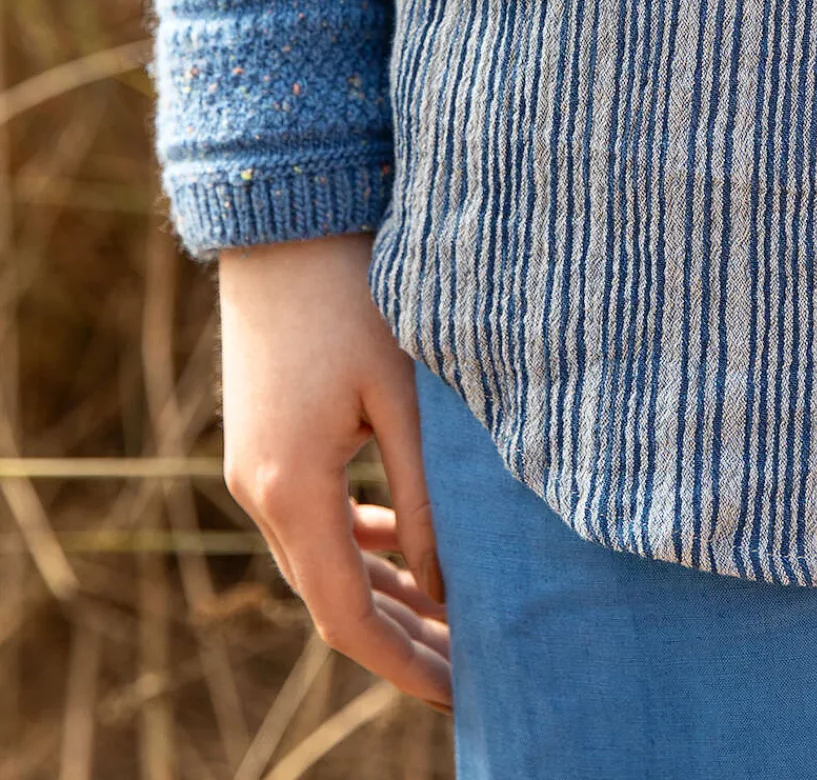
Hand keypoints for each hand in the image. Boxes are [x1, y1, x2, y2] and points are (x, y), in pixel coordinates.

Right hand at [218, 232, 451, 711]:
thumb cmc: (358, 297)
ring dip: (378, 591)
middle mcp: (259, 490)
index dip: (402, 662)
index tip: (458, 691)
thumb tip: (446, 589)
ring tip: (448, 618)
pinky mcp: (263, 438)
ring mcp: (253, 465)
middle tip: (467, 666)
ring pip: (319, 559)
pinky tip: (400, 541)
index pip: (345, 616)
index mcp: (292, 489)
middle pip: (330, 598)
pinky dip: (355, 542)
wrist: (285, 223)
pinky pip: (308, 517)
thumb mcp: (405, 401)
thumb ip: (425, 500)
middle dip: (398, 639)